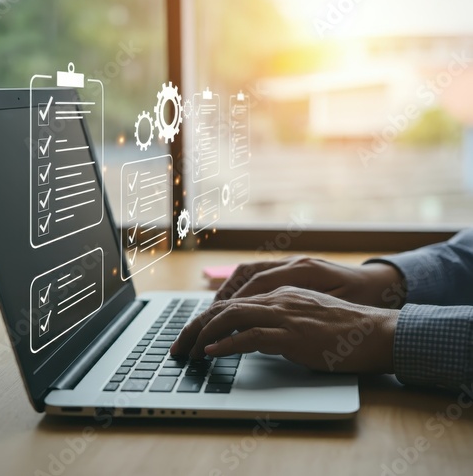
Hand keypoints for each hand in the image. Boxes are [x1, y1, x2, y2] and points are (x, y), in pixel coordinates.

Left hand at [170, 287, 397, 373]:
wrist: (376, 330)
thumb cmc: (344, 328)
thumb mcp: (306, 317)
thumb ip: (280, 320)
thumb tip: (254, 335)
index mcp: (280, 293)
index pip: (233, 302)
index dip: (207, 318)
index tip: (191, 335)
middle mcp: (278, 299)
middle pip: (225, 307)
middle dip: (195, 326)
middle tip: (179, 345)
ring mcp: (285, 314)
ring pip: (232, 317)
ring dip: (204, 334)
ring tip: (188, 350)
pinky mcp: (294, 334)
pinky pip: (252, 336)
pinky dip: (227, 344)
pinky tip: (213, 352)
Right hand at [215, 256, 404, 308]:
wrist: (382, 286)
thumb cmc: (363, 300)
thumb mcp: (336, 310)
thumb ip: (302, 314)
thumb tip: (269, 325)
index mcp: (304, 270)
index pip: (258, 284)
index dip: (235, 303)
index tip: (218, 322)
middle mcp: (294, 263)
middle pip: (248, 274)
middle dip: (224, 295)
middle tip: (206, 318)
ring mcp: (293, 264)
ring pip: (250, 271)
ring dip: (230, 289)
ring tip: (215, 311)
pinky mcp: (294, 270)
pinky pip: (261, 275)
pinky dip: (244, 287)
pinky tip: (237, 302)